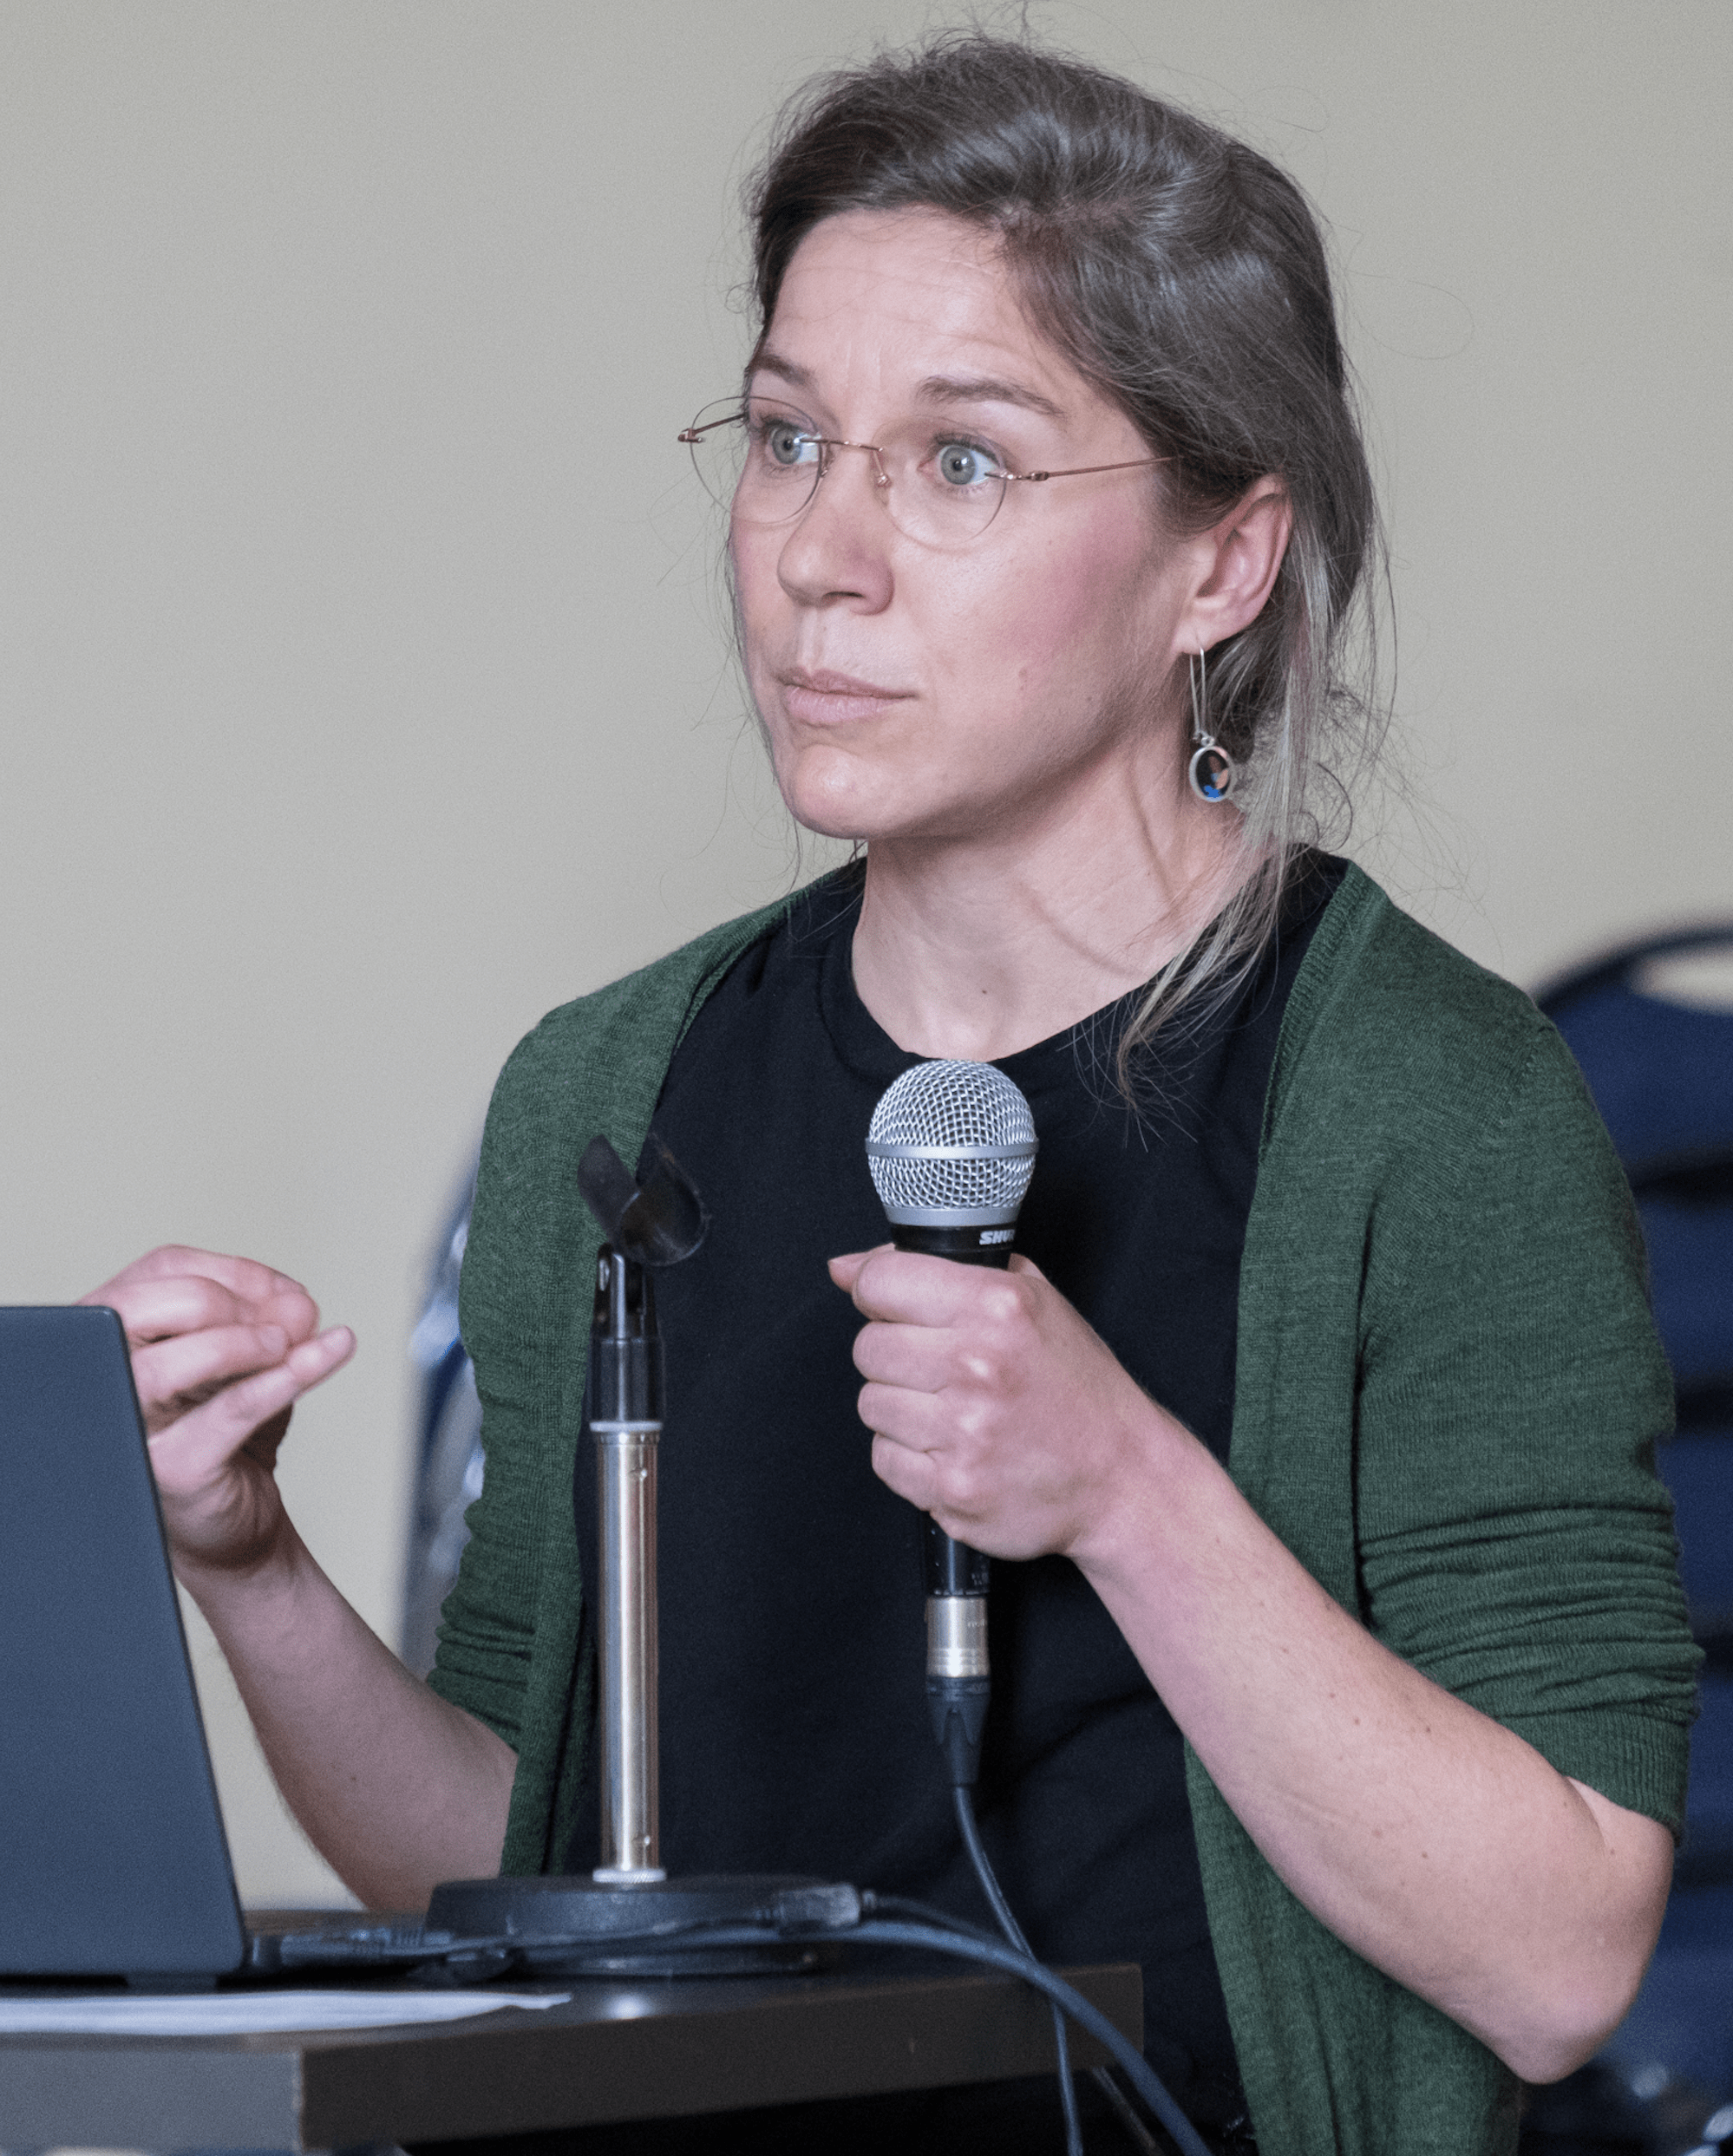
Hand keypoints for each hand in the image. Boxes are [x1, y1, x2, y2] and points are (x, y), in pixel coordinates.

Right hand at [80, 1246, 354, 1577]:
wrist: (235, 1526)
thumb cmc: (227, 1437)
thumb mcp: (247, 1362)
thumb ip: (267, 1321)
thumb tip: (296, 1303)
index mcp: (116, 1336)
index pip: (160, 1270)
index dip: (232, 1270)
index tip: (284, 1289)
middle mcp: (106, 1380)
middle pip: (145, 1307)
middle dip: (225, 1297)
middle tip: (286, 1316)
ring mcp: (130, 1428)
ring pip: (168, 1365)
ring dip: (242, 1340)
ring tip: (290, 1341)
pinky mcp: (170, 1470)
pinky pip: (227, 1412)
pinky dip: (280, 1378)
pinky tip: (319, 1359)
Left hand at [827, 1245, 1169, 1562]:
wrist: (1121, 1475)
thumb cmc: (1075, 1384)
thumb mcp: (1029, 1298)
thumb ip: (936, 1269)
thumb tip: (845, 1267)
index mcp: (998, 1307)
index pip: (880, 1282)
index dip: (879, 1294)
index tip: (895, 1307)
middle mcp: (978, 1366)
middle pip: (868, 1347)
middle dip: (895, 1354)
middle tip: (939, 1367)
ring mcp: (964, 1433)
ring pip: (871, 1404)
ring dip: (902, 1408)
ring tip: (953, 1410)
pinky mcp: (953, 1489)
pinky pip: (883, 1459)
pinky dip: (909, 1457)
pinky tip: (953, 1448)